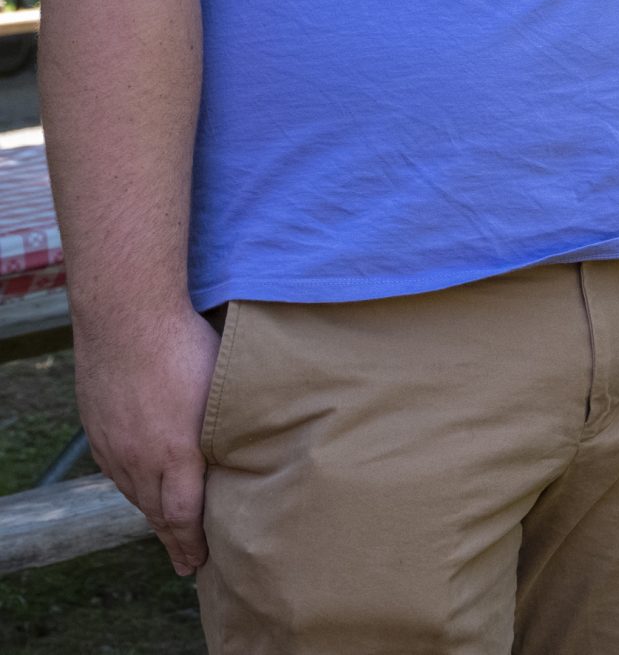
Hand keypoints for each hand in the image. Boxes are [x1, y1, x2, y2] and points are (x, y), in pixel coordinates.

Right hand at [77, 304, 221, 572]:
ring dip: (151, 512)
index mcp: (176, 453)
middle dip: (172, 539)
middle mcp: (139, 458)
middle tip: (184, 562)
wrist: (128, 317)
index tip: (198, 563)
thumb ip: (234, 428)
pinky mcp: (98, 427)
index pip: (182, 514)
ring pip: (133, 491)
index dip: (190, 542)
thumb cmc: (187, 346)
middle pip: (155, 511)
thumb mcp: (224, 391)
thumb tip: (256, 447)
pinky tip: (140, 485)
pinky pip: (114, 468)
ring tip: (166, 529)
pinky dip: (131, 483)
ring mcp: (114, 444)